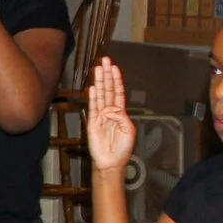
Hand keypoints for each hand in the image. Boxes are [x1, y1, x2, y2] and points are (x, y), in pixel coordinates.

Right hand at [85, 57, 135, 175]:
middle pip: (108, 89)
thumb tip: (113, 110)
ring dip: (100, 81)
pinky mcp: (92, 122)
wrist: (111, 162)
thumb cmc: (122, 149)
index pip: (118, 92)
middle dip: (107, 74)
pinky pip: (92, 107)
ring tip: (98, 68)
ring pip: (100, 95)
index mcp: (121, 113)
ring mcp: (100, 116)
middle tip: (106, 61)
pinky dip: (93, 97)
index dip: (117, 80)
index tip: (115, 68)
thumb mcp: (129, 131)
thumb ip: (122, 118)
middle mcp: (110, 111)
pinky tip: (93, 87)